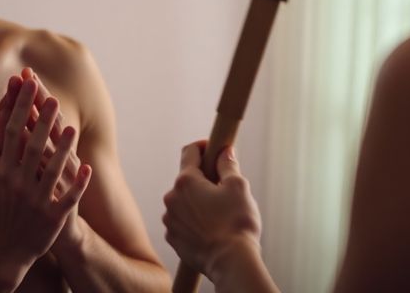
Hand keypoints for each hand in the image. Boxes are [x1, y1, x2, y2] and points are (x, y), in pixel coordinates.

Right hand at [0, 76, 92, 272]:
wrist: (7, 249)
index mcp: (2, 172)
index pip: (11, 133)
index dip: (18, 107)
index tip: (23, 84)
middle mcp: (19, 184)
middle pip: (32, 147)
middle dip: (42, 122)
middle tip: (51, 98)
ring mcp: (37, 201)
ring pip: (52, 171)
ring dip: (62, 150)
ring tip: (72, 129)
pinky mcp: (53, 217)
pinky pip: (68, 199)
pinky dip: (78, 185)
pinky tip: (88, 169)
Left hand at [162, 141, 261, 279]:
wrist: (230, 262)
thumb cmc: (236, 223)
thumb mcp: (238, 186)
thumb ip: (228, 165)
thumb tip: (224, 152)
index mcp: (186, 181)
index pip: (190, 151)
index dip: (204, 146)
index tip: (215, 150)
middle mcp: (171, 198)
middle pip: (187, 179)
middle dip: (204, 179)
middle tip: (225, 188)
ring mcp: (170, 220)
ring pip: (184, 202)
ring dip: (198, 202)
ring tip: (220, 214)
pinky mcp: (173, 238)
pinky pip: (182, 222)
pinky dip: (194, 221)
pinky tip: (211, 229)